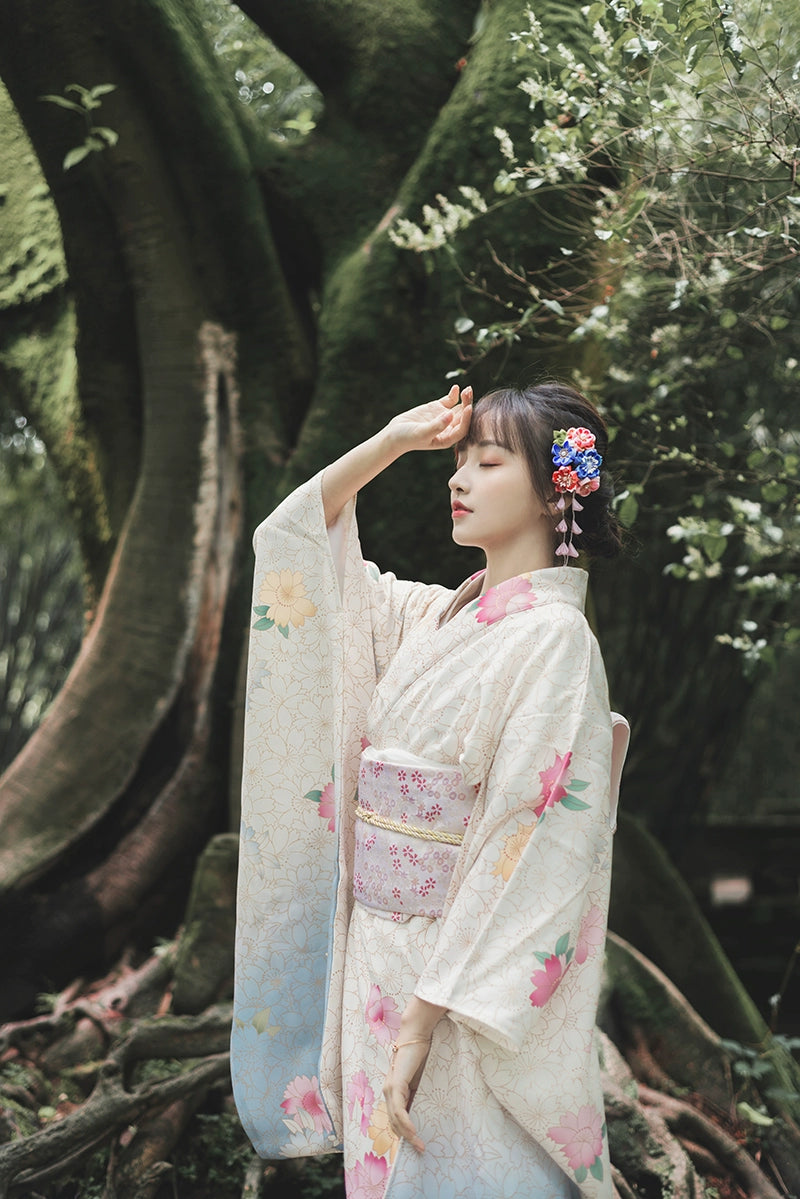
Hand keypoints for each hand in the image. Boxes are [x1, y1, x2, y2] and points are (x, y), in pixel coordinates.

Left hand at [383, 1036, 430, 1152]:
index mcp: (394, 1090)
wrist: (417, 1035)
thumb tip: (424, 1112)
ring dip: (407, 1134)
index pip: (396, 1118)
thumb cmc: (420, 1055)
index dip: (404, 1132)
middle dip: (406, 1138)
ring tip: (419, 1145)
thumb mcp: (420, 1080)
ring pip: (395, 1119)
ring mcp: (390, 1088)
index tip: (416, 1144)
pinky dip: (405, 1122)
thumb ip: (418, 1094)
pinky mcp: (395, 1084)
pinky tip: (413, 1132)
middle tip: (420, 1149)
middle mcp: (388, 1090)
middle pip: (394, 1122)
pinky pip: (399, 1109)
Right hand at [385, 384, 471, 454]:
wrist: (395, 433)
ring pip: (459, 407)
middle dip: (467, 405)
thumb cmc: (407, 438)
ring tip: (467, 389)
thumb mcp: (422, 433)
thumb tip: (450, 415)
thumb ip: (437, 426)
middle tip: (468, 393)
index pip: (462, 429)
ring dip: (464, 399)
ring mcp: (444, 417)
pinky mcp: (437, 408)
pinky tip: (456, 387)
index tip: (468, 407)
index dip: (467, 419)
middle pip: (462, 417)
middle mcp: (448, 428)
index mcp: (447, 439)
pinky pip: (449, 400)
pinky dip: (454, 394)